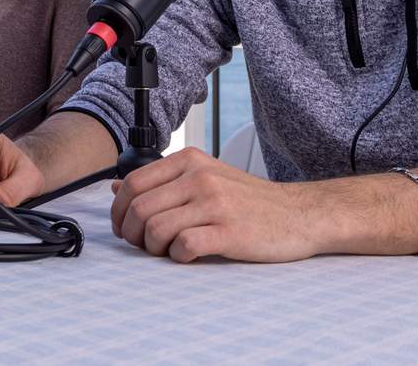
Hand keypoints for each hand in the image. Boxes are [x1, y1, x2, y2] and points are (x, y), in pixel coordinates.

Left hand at [110, 147, 318, 262]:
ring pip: (156, 228)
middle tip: (142, 246)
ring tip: (166, 251)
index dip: (119, 210)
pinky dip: (178, 256)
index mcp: (189, 161)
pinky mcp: (230, 231)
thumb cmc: (249, 200)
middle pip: (140, 208)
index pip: (134, 183)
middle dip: (131, 233)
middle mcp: (200, 177)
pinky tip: (188, 255)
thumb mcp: (205, 178)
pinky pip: (184, 245)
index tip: (123, 227)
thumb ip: (162, 182)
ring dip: (153, 247)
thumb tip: (116, 187)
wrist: (301, 214)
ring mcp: (216, 203)